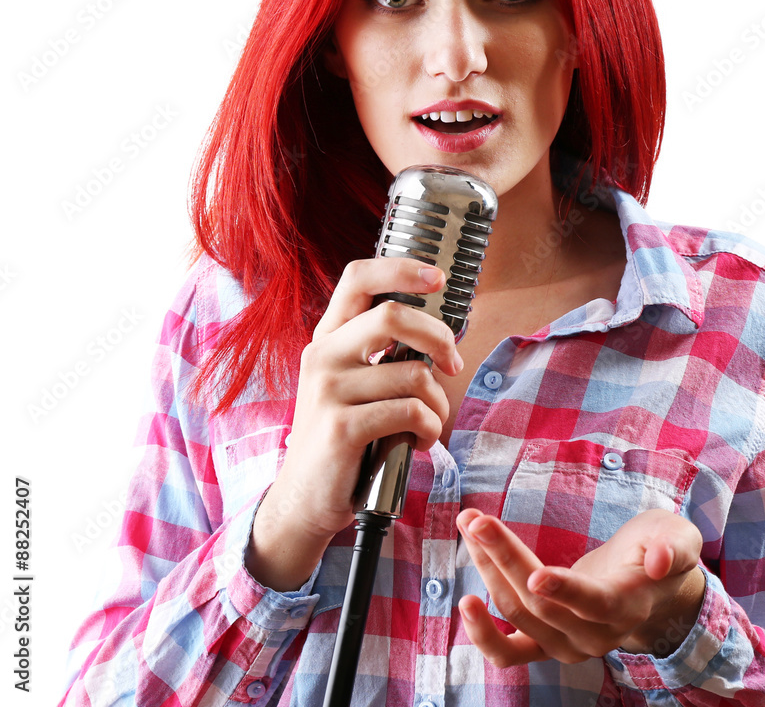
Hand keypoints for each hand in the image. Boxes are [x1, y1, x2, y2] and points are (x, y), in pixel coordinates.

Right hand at [246, 257, 463, 589]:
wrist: (306, 498)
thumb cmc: (344, 435)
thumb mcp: (351, 383)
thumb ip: (380, 352)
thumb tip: (438, 333)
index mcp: (328, 337)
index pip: (358, 278)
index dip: (402, 269)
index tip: (438, 278)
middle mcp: (322, 356)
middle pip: (393, 316)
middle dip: (439, 337)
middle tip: (454, 364)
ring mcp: (328, 390)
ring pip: (413, 373)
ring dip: (437, 403)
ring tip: (428, 423)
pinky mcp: (342, 427)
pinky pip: (410, 412)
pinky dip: (429, 428)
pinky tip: (418, 441)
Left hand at [456, 508, 705, 665]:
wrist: (649, 586)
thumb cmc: (660, 550)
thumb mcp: (677, 537)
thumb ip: (674, 547)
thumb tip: (659, 561)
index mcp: (628, 605)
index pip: (594, 603)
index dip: (565, 590)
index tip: (534, 574)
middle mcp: (595, 635)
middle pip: (542, 604)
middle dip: (505, 558)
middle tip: (477, 520)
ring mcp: (567, 645)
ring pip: (519, 614)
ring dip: (487, 570)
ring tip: (470, 526)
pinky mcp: (545, 644)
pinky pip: (510, 653)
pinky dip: (484, 634)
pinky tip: (464, 603)